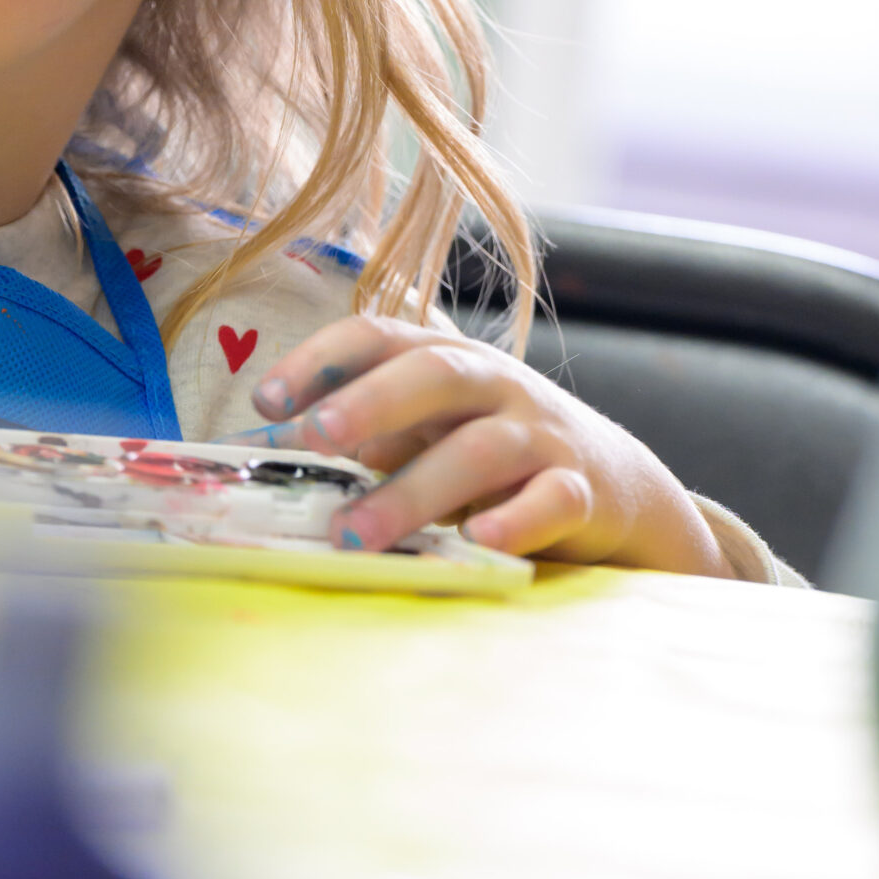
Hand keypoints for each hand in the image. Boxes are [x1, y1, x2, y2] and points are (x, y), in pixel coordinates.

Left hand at [248, 316, 736, 574]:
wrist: (615, 484)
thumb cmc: (493, 453)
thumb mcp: (431, 427)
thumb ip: (365, 431)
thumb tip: (267, 450)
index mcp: (447, 359)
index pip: (379, 336)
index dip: (320, 360)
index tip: (264, 402)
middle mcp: (495, 385)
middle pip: (433, 374)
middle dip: (370, 403)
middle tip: (313, 437)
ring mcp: (540, 435)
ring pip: (479, 450)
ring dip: (412, 492)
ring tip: (354, 534)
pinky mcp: (580, 490)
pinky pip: (550, 500)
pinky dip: (514, 520)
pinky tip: (475, 542)